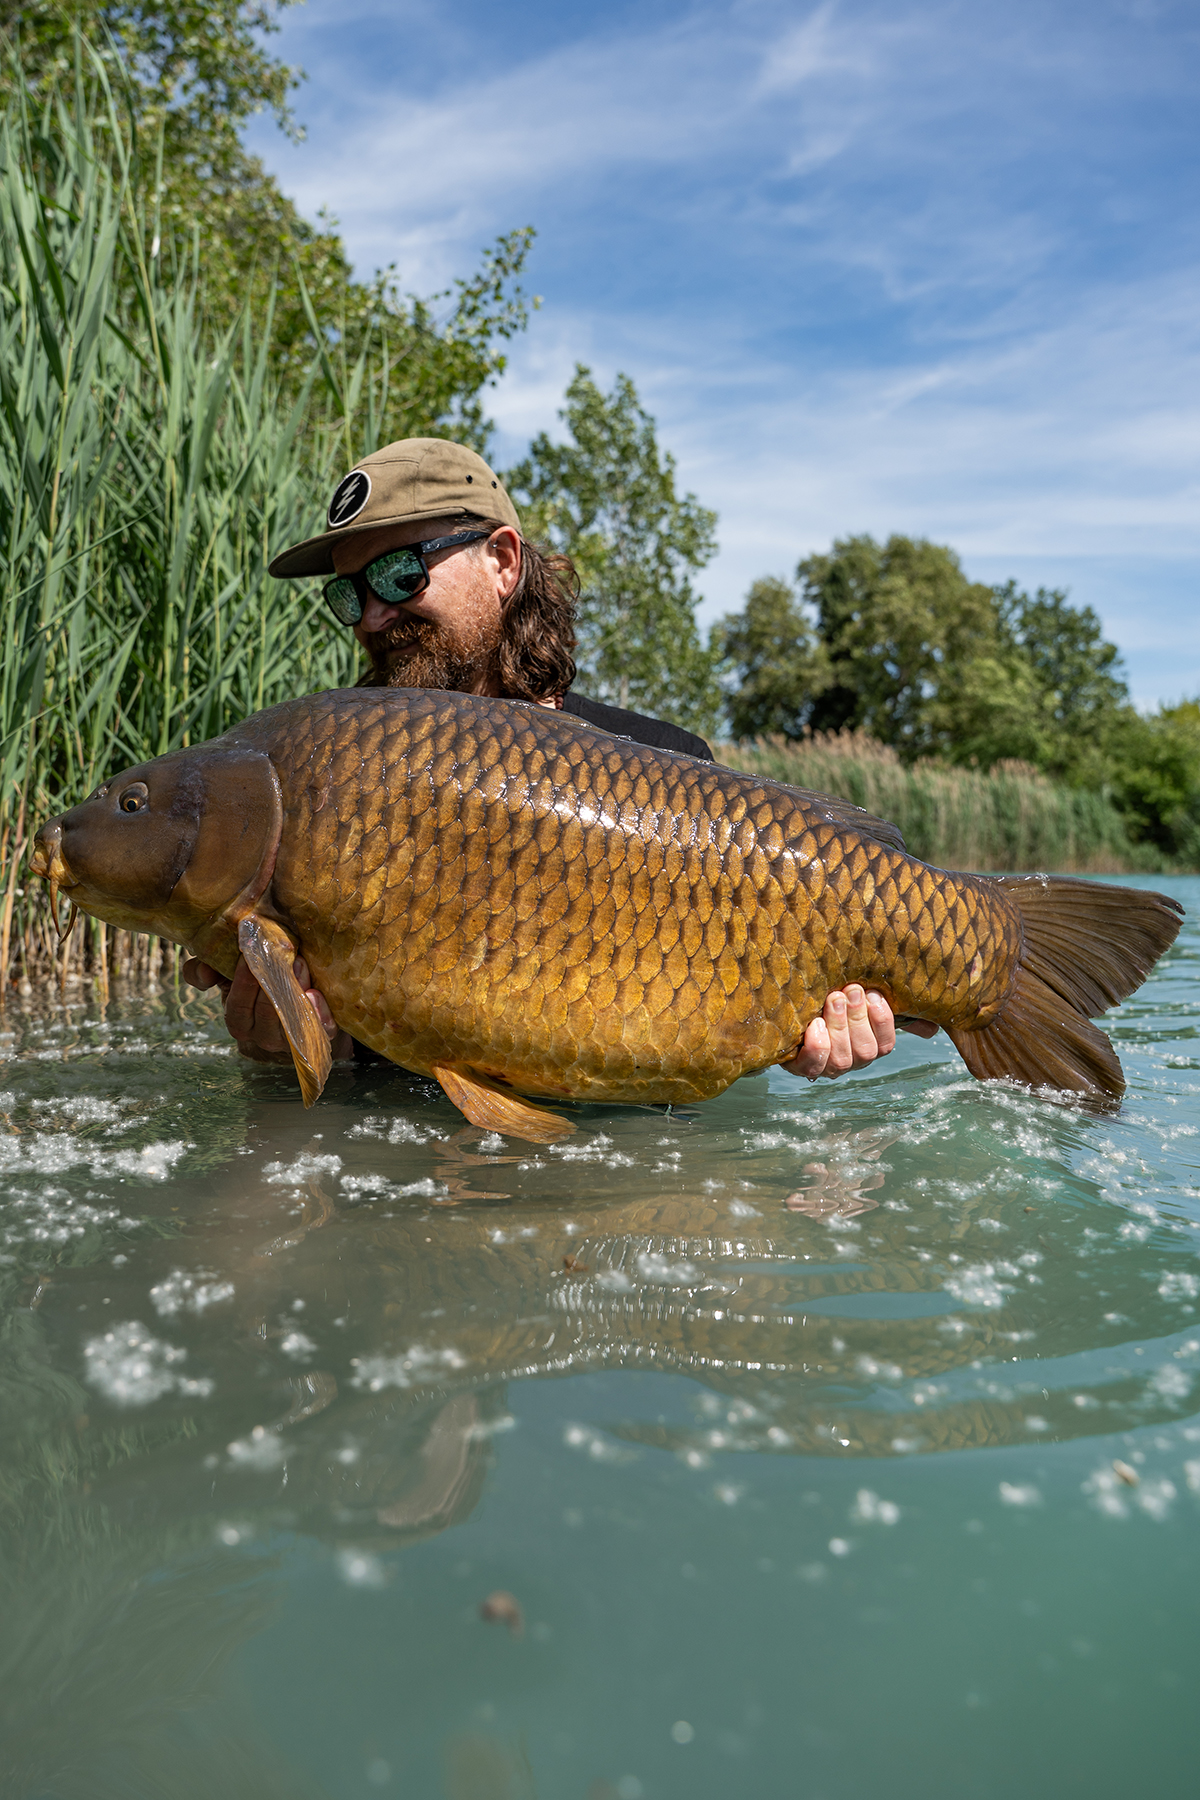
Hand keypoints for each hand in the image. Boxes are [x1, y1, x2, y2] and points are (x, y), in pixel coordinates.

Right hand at [181, 954, 354, 1063]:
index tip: (249, 957)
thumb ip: (211, 968)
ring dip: (296, 990)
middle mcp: (262, 1036)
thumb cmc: (265, 980)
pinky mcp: (318, 1039)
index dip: (242, 984)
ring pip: (291, 1019)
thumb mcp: (235, 973)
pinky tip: (316, 994)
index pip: (237, 1008)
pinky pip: (321, 1030)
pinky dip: (319, 1013)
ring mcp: (290, 1040)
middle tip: (283, 954)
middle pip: (266, 1012)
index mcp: (239, 1021)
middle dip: (274, 982)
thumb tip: (202, 973)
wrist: (306, 993)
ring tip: (300, 964)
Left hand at [782, 985, 937, 1080]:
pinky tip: (814, 1024)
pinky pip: (811, 1065)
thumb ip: (893, 1010)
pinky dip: (816, 1046)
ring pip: (841, 1058)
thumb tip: (933, 1028)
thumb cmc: (832, 1003)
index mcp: (869, 1046)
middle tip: (850, 990)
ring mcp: (825, 1067)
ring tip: (833, 998)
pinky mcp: (798, 1066)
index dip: (882, 1021)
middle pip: (864, 1051)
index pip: (885, 1044)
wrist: (787, 1013)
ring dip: (839, 1026)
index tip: (874, 995)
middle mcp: (851, 1061)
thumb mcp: (862, 1003)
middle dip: (858, 1018)